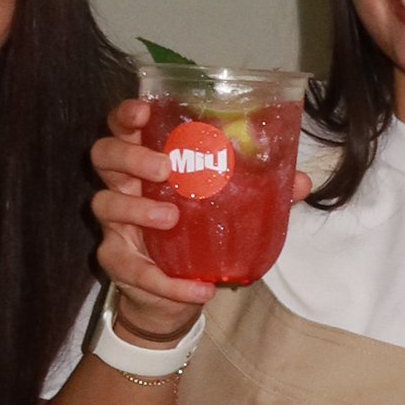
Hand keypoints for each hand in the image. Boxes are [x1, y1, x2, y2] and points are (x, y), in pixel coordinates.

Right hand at [91, 101, 313, 347]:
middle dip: (130, 155)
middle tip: (165, 168)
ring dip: (138, 208)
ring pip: (105, 203)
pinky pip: (133, 268)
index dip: (126, 115)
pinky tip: (199, 289)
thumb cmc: (197, 233)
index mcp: (146, 160)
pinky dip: (167, 282)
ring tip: (172, 217)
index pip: (123, 126)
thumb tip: (300, 181)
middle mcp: (122, 185)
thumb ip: (261, 192)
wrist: (177, 292)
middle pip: (104, 154)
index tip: (143, 112)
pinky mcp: (116, 261)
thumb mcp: (228, 207)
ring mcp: (115, 223)